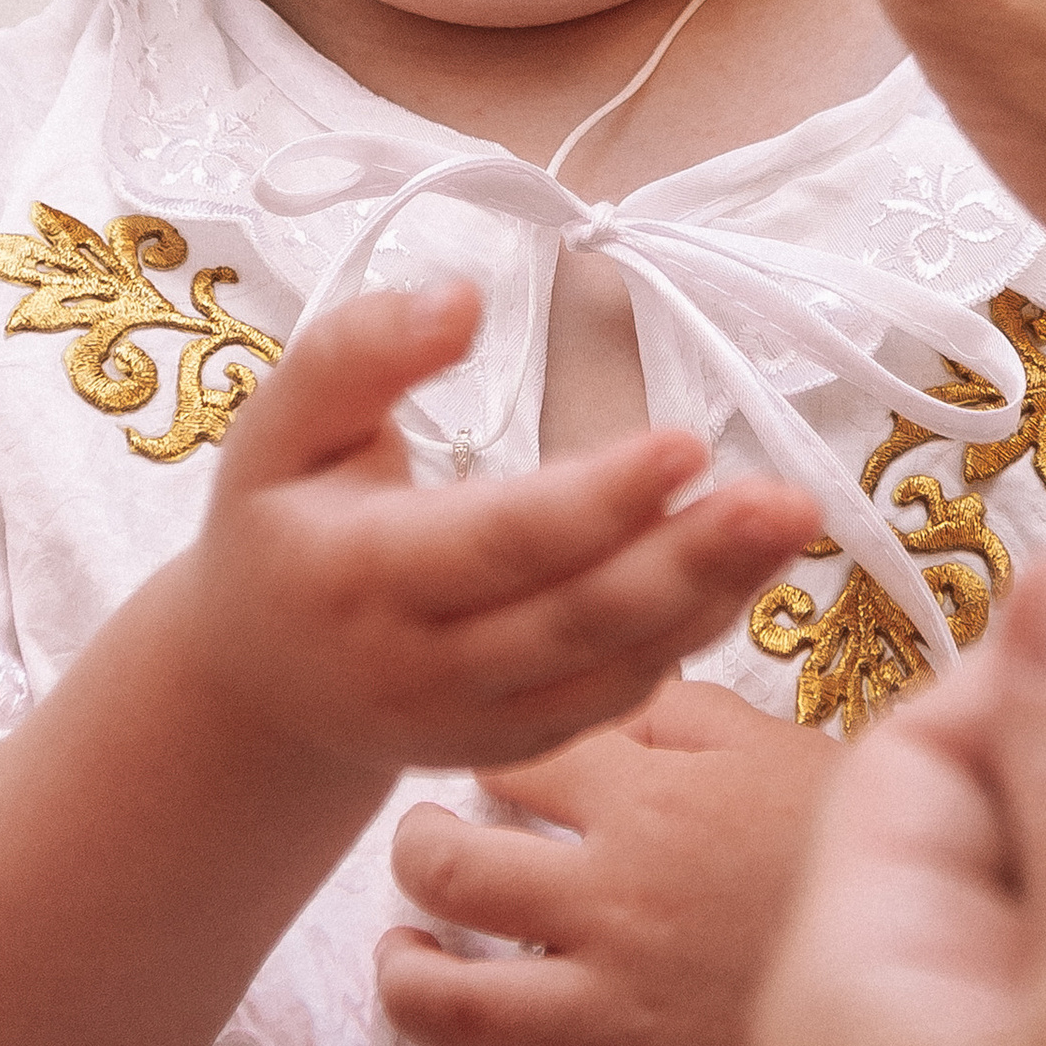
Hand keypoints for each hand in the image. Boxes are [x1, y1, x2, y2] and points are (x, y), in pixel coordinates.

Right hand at [172, 290, 819, 775]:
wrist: (256, 683)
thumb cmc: (278, 525)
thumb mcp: (278, 424)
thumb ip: (358, 352)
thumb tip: (462, 297)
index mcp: (357, 576)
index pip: (500, 540)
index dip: (599, 498)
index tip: (687, 440)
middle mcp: (417, 668)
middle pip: (575, 618)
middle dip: (689, 558)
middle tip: (784, 497)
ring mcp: (470, 725)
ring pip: (610, 670)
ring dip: (710, 599)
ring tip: (789, 524)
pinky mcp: (512, 748)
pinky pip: (612, 700)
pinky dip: (684, 640)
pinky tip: (741, 574)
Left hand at [379, 684, 835, 1045]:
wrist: (963, 948)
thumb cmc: (856, 840)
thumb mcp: (768, 739)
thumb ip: (668, 710)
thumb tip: (587, 707)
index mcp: (641, 802)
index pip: (505, 764)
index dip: (481, 760)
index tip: (487, 773)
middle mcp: (612, 906)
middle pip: (448, 878)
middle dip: (415, 859)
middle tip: (424, 856)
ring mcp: (625, 1017)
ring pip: (459, 1010)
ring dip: (406, 982)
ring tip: (406, 960)